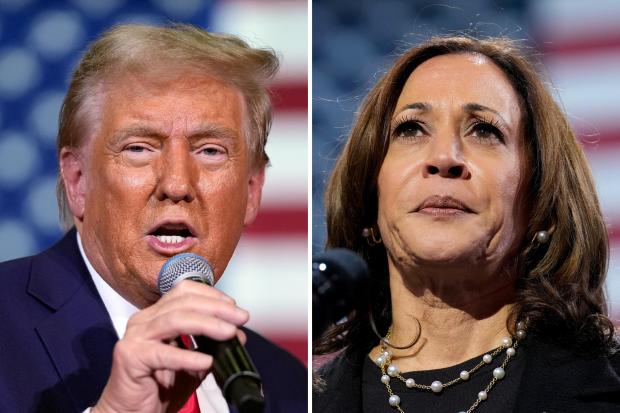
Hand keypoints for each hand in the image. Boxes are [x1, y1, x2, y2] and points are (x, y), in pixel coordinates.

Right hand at [92, 280, 248, 412]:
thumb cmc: (159, 388)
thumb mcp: (193, 364)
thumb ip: (212, 347)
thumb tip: (238, 333)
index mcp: (156, 316)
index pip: (184, 291)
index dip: (211, 295)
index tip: (234, 306)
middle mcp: (143, 321)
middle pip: (183, 302)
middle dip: (216, 308)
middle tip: (240, 317)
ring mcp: (135, 337)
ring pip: (175, 321)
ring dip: (207, 324)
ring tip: (229, 333)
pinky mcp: (130, 358)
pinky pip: (164, 354)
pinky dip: (188, 357)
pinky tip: (206, 361)